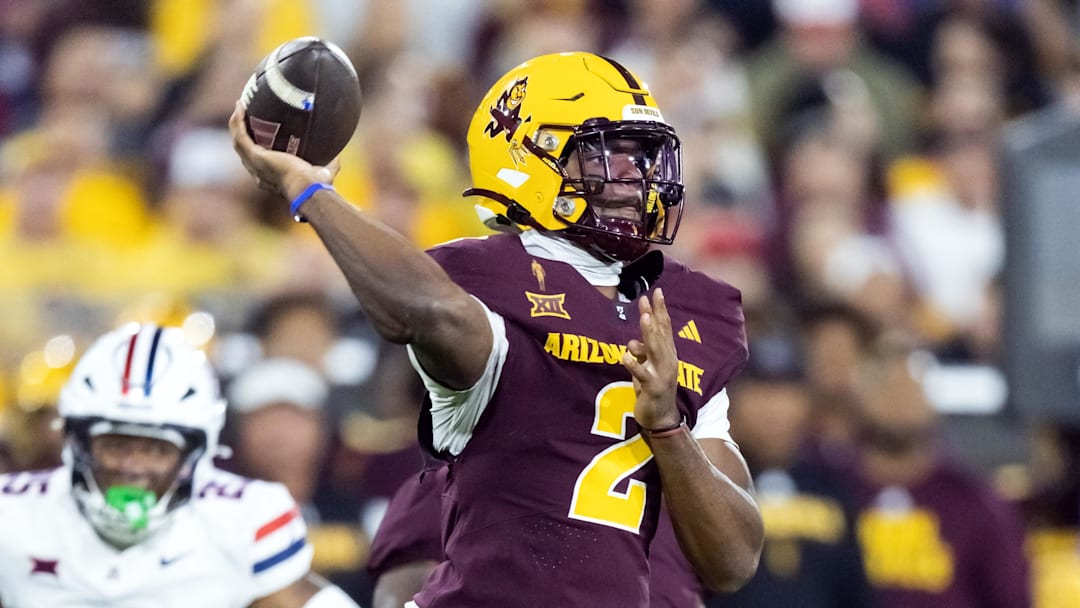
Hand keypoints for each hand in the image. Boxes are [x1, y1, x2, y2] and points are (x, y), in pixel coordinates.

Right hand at [228, 102, 340, 200]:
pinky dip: (238, 121)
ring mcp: (254, 165)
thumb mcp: (324, 173)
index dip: (257, 150)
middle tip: (245, 118)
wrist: (308, 188)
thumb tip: (338, 153)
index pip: (259, 164)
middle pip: (244, 152)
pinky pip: (240, 134)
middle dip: (243, 135)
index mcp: (271, 179)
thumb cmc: (318, 185)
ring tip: (239, 107)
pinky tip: (240, 106)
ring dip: (236, 124)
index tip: (260, 137)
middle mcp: (258, 173)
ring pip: (238, 142)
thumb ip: (329, 164)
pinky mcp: (254, 155)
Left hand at [621, 288, 680, 429]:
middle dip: (654, 315)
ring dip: (649, 333)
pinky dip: (633, 365)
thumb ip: (641, 353)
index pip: (665, 328)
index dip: (660, 310)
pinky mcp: (652, 388)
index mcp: (667, 354)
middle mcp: (667, 361)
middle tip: (647, 298)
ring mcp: (661, 374)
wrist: (661, 418)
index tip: (656, 292)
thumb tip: (632, 342)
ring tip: (643, 317)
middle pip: (660, 334)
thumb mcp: (646, 367)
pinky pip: (642, 374)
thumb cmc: (652, 390)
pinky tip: (624, 356)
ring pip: (654, 350)